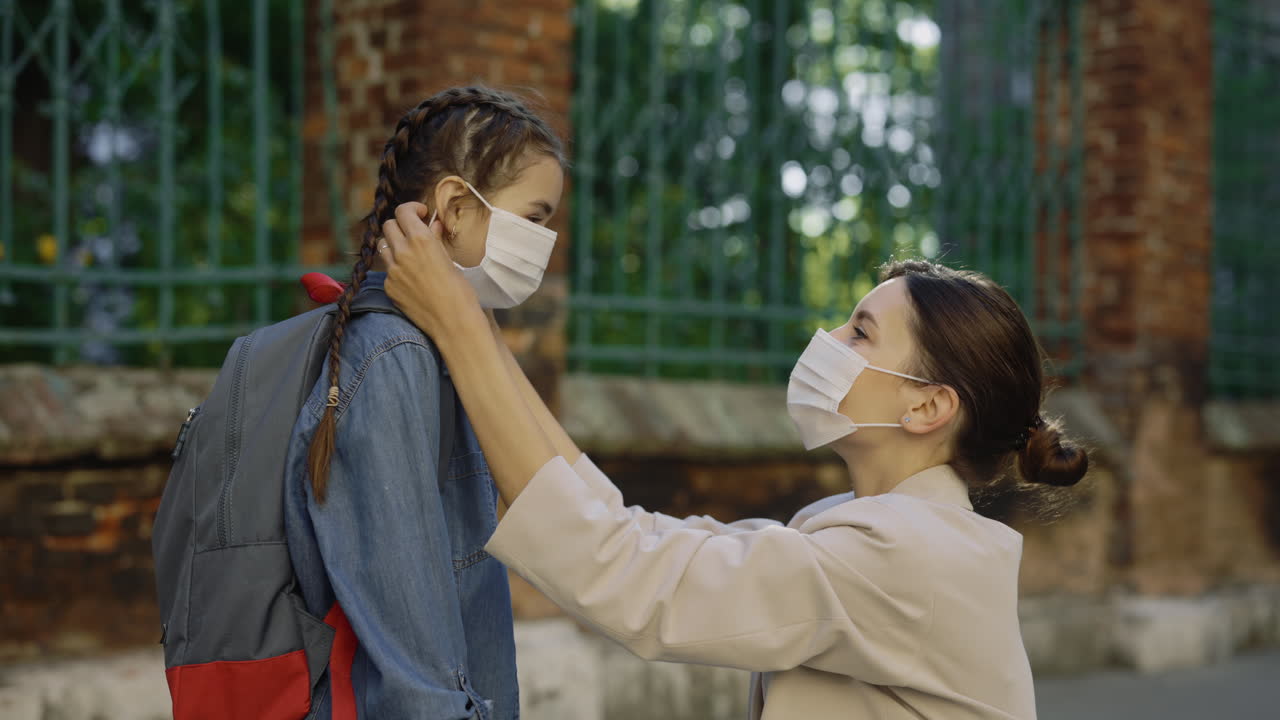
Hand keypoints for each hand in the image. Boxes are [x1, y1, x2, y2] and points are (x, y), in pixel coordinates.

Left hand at [381, 202, 484, 340]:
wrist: (453, 322)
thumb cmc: (460, 291)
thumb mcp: (450, 260)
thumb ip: (435, 239)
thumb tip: (433, 225)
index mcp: (421, 240)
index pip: (403, 211)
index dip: (411, 209)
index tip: (420, 214)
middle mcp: (402, 252)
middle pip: (388, 225)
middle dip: (401, 225)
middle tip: (413, 233)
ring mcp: (392, 271)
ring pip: (382, 246)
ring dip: (393, 244)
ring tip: (408, 253)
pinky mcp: (388, 287)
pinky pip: (386, 270)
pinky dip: (396, 268)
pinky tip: (411, 278)